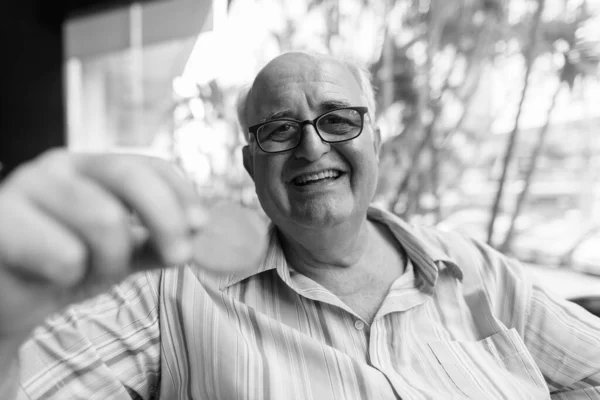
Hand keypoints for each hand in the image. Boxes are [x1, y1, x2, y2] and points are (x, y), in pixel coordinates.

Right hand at [0, 149, 266, 342]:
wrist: (6, 298)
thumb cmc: (63, 269)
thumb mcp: (121, 255)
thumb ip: (158, 242)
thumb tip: (199, 232)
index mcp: (93, 168)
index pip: (150, 164)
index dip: (182, 193)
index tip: (201, 225)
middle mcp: (61, 167)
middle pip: (131, 178)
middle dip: (165, 221)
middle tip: (178, 257)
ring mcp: (27, 187)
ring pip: (104, 219)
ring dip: (109, 261)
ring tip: (86, 271)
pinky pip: (64, 254)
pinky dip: (69, 276)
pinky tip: (49, 277)